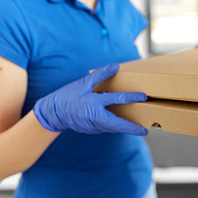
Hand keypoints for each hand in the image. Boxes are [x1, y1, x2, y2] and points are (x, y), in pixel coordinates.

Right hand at [33, 63, 148, 135]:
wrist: (52, 113)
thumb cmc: (68, 96)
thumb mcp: (83, 83)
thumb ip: (100, 74)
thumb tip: (115, 66)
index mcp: (93, 103)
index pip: (117, 99)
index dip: (131, 97)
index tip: (143, 97)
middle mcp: (94, 117)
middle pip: (117, 124)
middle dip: (132, 128)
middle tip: (144, 130)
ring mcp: (93, 126)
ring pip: (112, 128)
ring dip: (124, 128)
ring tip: (137, 128)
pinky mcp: (91, 130)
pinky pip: (106, 128)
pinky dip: (114, 126)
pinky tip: (121, 124)